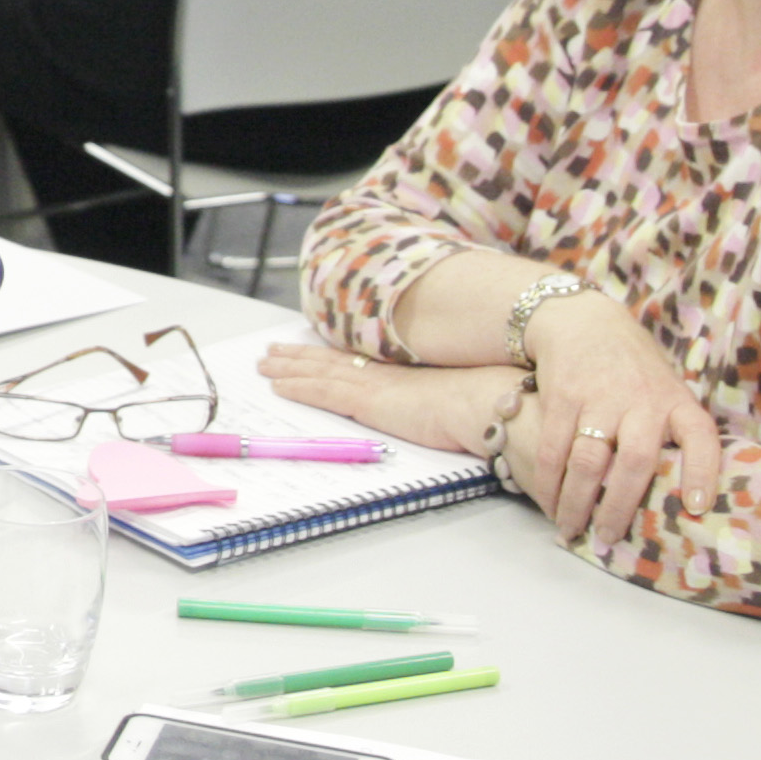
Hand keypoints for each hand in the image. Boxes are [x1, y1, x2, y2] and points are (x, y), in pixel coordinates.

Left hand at [249, 343, 526, 456]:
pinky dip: (299, 388)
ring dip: (290, 369)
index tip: (310, 348)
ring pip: (320, 373)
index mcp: (406, 373)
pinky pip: (324, 393)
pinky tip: (279, 386)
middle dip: (299, 357)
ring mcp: (376, 385)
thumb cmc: (490, 406)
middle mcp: (386, 374)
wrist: (494, 405)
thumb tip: (448, 411)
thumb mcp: (462, 402)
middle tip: (273, 352)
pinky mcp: (371, 402)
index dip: (330, 355)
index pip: (358, 361)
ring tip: (266, 365)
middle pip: (332, 361)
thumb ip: (445, 404)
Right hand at [513, 288, 722, 559]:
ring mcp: (600, 398)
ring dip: (576, 503)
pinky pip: (553, 449)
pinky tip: (549, 503)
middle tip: (608, 538)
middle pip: (635, 463)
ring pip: (587, 462)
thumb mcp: (666, 389)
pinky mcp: (563, 396)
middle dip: (618, 508)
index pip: (700, 437)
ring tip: (571, 530)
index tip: (696, 507)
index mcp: (676, 402)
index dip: (700, 473)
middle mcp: (642, 401)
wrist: (583, 321)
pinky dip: (549, 482)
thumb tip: (683, 495)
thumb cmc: (633, 369)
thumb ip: (673, 432)